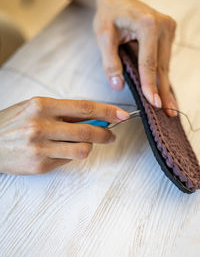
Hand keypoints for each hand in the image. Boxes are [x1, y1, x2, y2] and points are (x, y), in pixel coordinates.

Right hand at [0, 97, 128, 174]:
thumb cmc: (13, 123)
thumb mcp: (36, 107)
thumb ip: (64, 112)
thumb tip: (93, 117)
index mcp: (42, 106)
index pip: (84, 107)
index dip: (107, 111)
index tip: (122, 115)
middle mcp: (41, 126)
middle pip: (87, 130)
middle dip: (105, 133)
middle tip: (111, 134)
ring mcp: (41, 148)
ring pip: (82, 149)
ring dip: (88, 146)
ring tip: (83, 143)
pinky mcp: (40, 165)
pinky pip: (68, 161)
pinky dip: (71, 155)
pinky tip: (62, 150)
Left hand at [94, 0, 177, 116]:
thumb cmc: (108, 14)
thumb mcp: (103, 37)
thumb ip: (110, 61)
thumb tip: (118, 86)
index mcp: (147, 24)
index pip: (149, 62)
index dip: (150, 85)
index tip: (153, 104)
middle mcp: (164, 25)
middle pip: (162, 66)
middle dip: (163, 91)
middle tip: (168, 113)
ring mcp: (169, 28)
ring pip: (165, 64)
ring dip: (165, 86)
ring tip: (168, 107)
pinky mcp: (168, 33)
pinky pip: (164, 59)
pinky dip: (162, 76)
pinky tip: (164, 91)